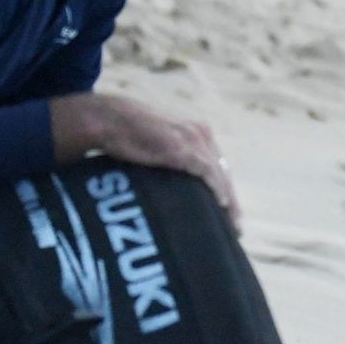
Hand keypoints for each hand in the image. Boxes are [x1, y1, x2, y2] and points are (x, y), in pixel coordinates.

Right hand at [50, 93, 240, 231]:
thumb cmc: (125, 132)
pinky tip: (221, 205)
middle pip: (222, 172)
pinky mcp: (183, 148)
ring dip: (228, 200)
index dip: (223, 188)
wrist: (108, 118)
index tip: (229, 211)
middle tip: (235, 225)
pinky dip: (216, 189)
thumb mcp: (156, 144)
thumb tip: (169, 183)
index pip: (216, 165)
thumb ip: (168, 158)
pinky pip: (207, 172)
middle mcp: (201, 134)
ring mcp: (193, 140)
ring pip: (219, 175)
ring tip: (231, 224)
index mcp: (196, 132)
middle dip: (230, 199)